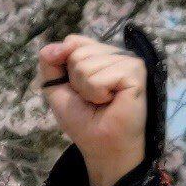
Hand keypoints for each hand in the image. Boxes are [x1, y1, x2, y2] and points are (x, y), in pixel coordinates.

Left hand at [39, 33, 146, 185]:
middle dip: (76, 80)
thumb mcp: (57, 88)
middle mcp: (114, 53)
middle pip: (77, 50)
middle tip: (93, 97)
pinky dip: (97, 93)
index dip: (65, 63)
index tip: (75, 87)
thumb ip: (50, 63)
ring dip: (86, 89)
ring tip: (102, 100)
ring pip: (86, 62)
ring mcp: (127, 60)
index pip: (73, 41)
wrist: (101, 144)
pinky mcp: (135, 71)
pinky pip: (100, 75)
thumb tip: (55, 46)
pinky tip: (111, 101)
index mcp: (99, 54)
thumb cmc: (83, 120)